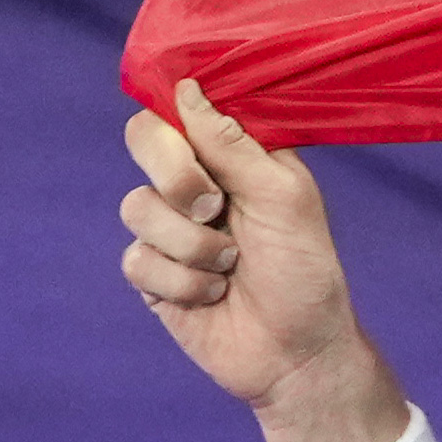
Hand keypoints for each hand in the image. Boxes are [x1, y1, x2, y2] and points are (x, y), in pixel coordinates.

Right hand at [120, 81, 404, 441]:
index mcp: (234, 157)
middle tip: (214, 208)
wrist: (297, 353)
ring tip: (230, 266)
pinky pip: (137, 259)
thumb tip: (187, 88)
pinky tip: (212, 296)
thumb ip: (235, 145)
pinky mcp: (151, 272)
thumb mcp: (284, 199)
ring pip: (136, 206)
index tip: (196, 141)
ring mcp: (169, 227)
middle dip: (177, 176)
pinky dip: (183, 281)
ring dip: (192, 244)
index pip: (181, 109)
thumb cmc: (305, 273)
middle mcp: (196, 183)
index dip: (178, 117)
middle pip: (143, 140)